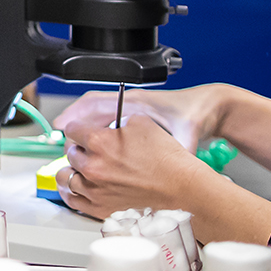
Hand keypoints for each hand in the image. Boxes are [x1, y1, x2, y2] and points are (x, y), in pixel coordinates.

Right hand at [53, 83, 230, 152]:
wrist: (209, 107)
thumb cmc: (197, 115)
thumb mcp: (187, 135)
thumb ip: (177, 150)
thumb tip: (171, 168)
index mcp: (138, 103)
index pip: (98, 103)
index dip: (77, 116)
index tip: (63, 129)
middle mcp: (130, 103)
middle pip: (91, 106)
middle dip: (74, 123)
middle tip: (61, 141)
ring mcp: (131, 108)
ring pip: (96, 111)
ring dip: (81, 124)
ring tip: (67, 142)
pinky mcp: (134, 115)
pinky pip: (106, 117)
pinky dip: (94, 127)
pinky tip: (91, 144)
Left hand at [55, 115, 212, 220]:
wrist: (180, 187)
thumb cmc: (166, 159)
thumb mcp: (142, 123)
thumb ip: (118, 120)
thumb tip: (111, 124)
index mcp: (99, 142)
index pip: (72, 130)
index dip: (80, 129)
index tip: (83, 132)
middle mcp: (92, 166)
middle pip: (70, 153)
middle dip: (80, 149)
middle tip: (91, 151)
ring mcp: (94, 190)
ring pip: (67, 177)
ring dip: (73, 170)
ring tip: (82, 168)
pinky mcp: (100, 208)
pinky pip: (72, 200)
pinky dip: (72, 191)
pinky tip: (77, 186)